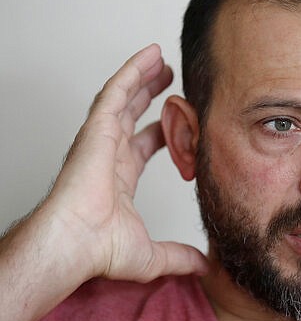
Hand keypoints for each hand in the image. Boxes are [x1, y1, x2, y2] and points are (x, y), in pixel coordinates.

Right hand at [47, 44, 207, 281]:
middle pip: (131, 114)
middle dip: (150, 95)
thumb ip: (179, 256)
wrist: (75, 244)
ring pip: (124, 97)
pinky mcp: (97, 128)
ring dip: (142, 76)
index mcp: (118, 177)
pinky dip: (132, 70)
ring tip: (161, 59)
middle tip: (170, 80)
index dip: (161, 132)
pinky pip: (116, 90)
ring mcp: (101, 138)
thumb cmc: (100, 250)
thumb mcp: (152, 254)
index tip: (179, 123)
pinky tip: (150, 54)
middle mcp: (108, 153)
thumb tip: (205, 265)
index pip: (142, 146)